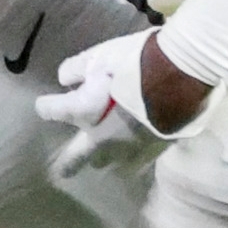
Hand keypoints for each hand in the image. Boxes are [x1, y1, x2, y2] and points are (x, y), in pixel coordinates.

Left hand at [34, 31, 206, 178]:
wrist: (185, 72)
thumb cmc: (138, 61)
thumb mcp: (103, 55)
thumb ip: (79, 68)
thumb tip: (65, 78)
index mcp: (86, 114)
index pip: (54, 112)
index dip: (46, 106)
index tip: (42, 105)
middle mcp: (106, 139)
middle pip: (80, 157)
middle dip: (70, 162)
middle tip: (62, 172)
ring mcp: (133, 147)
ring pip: (112, 162)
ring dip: (105, 158)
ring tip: (104, 157)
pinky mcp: (157, 147)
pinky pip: (138, 156)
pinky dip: (133, 152)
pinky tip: (136, 145)